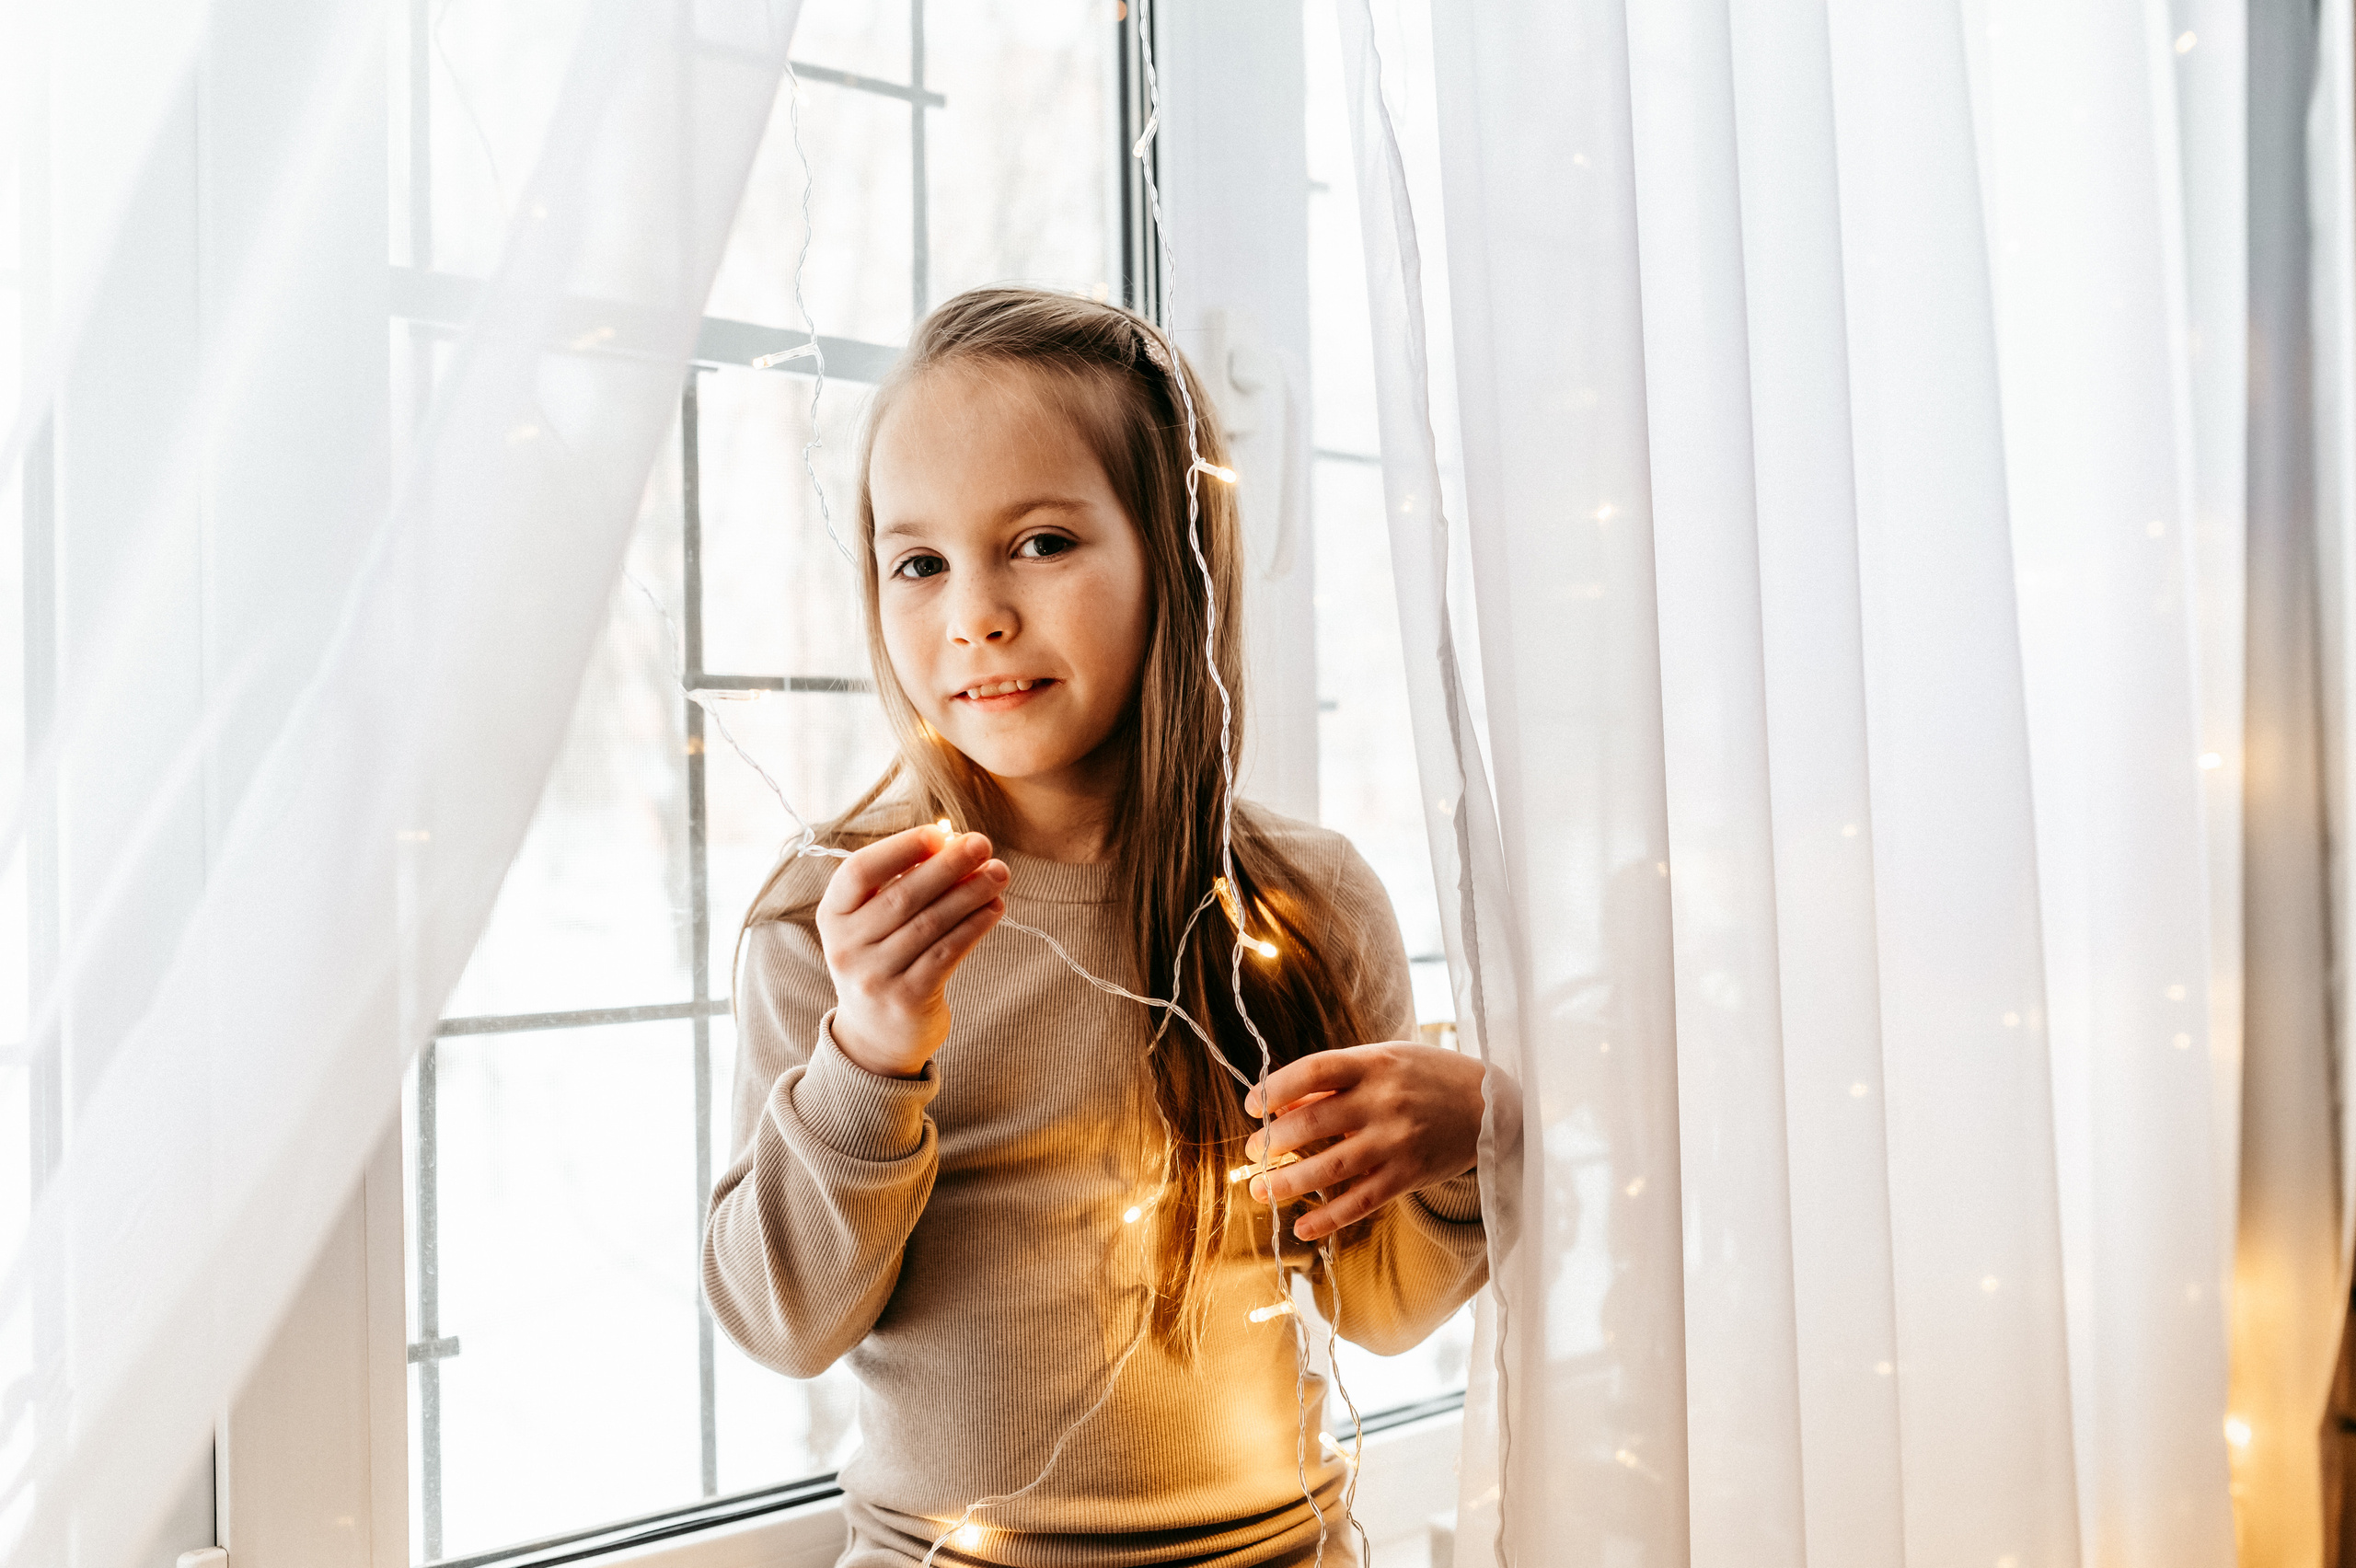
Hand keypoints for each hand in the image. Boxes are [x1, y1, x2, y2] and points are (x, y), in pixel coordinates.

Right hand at [817, 823, 1008, 1077]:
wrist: (875, 1037)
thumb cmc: (883, 959)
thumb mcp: (875, 923)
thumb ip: (903, 883)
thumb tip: (953, 842)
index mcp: (832, 916)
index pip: (859, 872)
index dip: (900, 848)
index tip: (940, 832)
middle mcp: (846, 947)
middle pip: (902, 896)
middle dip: (948, 865)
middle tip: (983, 844)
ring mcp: (874, 977)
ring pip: (931, 924)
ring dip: (970, 893)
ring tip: (999, 873)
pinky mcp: (906, 999)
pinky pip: (946, 953)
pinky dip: (974, 927)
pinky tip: (995, 908)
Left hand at [1240, 1043, 1483, 1242]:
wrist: (1493, 1106)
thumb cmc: (1428, 1077)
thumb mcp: (1385, 1061)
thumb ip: (1336, 1081)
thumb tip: (1281, 1107)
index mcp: (1375, 1063)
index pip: (1312, 1071)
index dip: (1274, 1088)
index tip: (1253, 1107)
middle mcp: (1384, 1101)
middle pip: (1313, 1122)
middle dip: (1273, 1142)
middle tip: (1252, 1153)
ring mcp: (1397, 1141)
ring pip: (1330, 1168)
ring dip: (1288, 1182)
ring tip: (1261, 1190)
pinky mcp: (1409, 1175)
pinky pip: (1361, 1202)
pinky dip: (1328, 1218)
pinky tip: (1302, 1227)